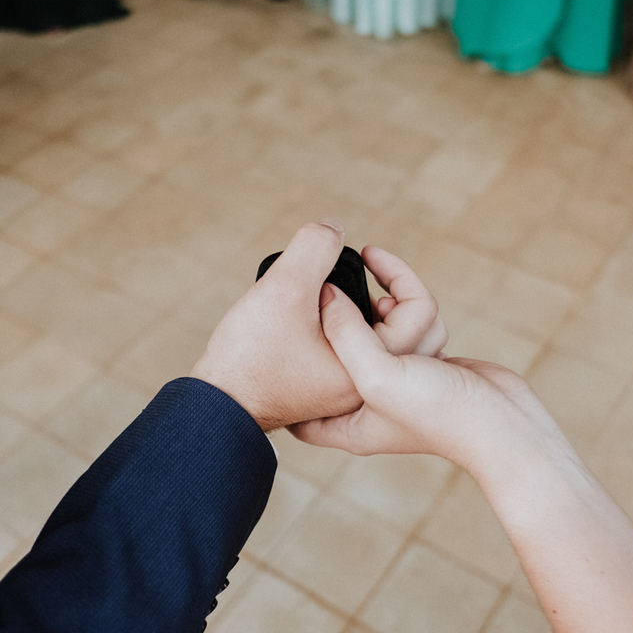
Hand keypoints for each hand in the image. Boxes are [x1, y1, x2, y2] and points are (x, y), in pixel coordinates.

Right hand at [189, 223, 447, 431]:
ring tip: (341, 293)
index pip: (417, 312)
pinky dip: (351, 331)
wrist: (216, 405)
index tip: (364, 253)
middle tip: (357, 274)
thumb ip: (315, 248)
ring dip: (370, 313)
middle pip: (408, 330)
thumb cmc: (250, 355)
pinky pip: (360, 358)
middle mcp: (370, 390)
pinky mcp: (328, 395)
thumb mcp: (285, 288)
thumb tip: (335, 226)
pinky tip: (321, 315)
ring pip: (384, 346)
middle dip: (390, 293)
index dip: (395, 271)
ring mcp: (350, 397)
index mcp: (374, 371)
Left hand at [290, 281, 559, 475]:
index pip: (296, 409)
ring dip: (373, 304)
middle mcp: (368, 405)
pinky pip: (402, 329)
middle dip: (327, 322)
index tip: (270, 333)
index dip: (281, 373)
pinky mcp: (428, 365)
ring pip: (370, 338)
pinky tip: (397, 292)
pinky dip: (402, 306)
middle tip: (316, 283)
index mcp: (346, 423)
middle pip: (330, 362)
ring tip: (368, 274)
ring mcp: (400, 385)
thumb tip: (327, 294)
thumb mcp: (376, 373)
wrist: (504, 425)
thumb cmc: (438, 412)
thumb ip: (345, 332)